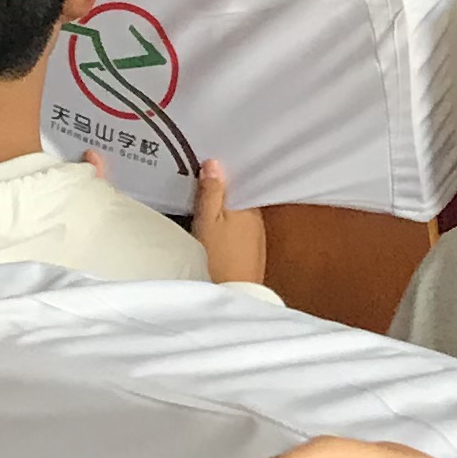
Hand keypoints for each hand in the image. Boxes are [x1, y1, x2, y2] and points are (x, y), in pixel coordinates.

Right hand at [190, 157, 269, 286]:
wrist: (234, 295)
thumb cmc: (218, 257)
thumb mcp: (208, 220)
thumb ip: (211, 192)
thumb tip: (214, 162)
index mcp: (248, 205)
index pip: (239, 180)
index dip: (222, 173)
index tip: (205, 165)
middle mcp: (257, 218)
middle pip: (238, 197)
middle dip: (223, 190)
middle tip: (199, 182)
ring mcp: (256, 236)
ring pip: (239, 213)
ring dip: (225, 208)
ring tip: (204, 202)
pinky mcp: (252, 251)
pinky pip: (239, 229)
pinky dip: (228, 225)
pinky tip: (215, 229)